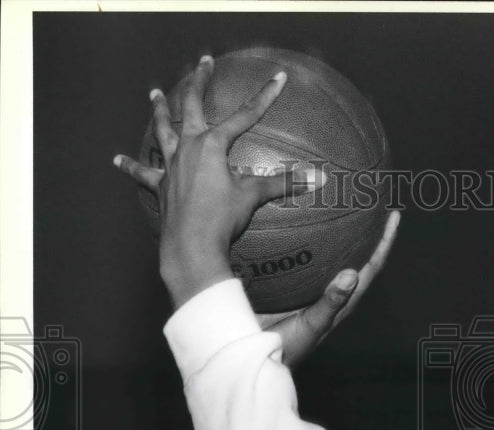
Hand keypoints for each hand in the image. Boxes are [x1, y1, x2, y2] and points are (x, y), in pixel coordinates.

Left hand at [113, 55, 323, 308]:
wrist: (191, 245)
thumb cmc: (222, 219)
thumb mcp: (254, 198)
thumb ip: (285, 183)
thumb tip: (319, 178)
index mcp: (212, 145)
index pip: (244, 115)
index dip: (265, 96)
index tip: (279, 79)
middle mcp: (188, 147)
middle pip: (192, 105)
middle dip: (199, 82)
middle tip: (204, 63)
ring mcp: (171, 165)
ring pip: (163, 129)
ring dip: (158, 109)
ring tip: (154, 93)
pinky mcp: (160, 186)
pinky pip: (143, 172)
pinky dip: (131, 166)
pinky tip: (117, 159)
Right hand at [256, 209, 400, 367]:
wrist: (253, 359)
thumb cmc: (287, 349)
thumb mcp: (311, 325)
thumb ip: (330, 303)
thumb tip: (353, 274)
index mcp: (342, 300)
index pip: (371, 266)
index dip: (385, 242)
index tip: (395, 216)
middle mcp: (330, 291)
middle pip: (356, 255)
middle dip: (365, 229)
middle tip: (369, 201)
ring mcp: (310, 288)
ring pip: (330, 255)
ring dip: (337, 231)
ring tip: (337, 204)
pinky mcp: (289, 287)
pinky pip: (302, 258)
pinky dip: (304, 239)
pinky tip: (292, 222)